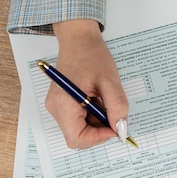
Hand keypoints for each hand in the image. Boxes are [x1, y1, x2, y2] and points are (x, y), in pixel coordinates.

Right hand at [46, 19, 128, 148]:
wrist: (78, 39)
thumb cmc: (91, 55)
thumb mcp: (110, 81)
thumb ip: (117, 107)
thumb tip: (121, 129)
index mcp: (64, 104)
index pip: (77, 138)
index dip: (98, 137)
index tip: (115, 127)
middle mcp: (56, 108)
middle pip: (78, 136)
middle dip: (98, 130)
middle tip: (111, 112)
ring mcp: (56, 106)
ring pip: (79, 129)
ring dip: (96, 122)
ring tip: (103, 99)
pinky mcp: (61, 103)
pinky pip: (77, 119)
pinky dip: (91, 115)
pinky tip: (97, 99)